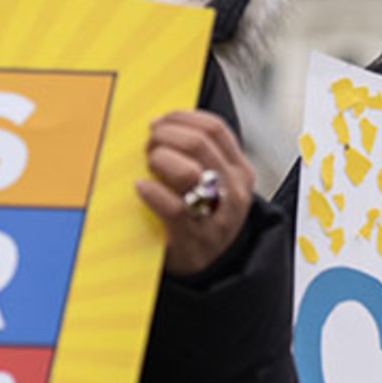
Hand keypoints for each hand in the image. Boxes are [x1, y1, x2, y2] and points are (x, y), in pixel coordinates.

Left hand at [136, 108, 255, 275]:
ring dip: (161, 159)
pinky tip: (141, 187)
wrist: (209, 265)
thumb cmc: (204, 217)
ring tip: (150, 164)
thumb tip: (163, 124)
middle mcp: (233, 191)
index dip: (182, 118)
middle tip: (149, 143)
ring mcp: (216, 216)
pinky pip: (172, 207)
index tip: (161, 121)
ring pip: (189, 172)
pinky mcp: (194, 238)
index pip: (215, 129)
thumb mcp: (216, 183)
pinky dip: (152, 192)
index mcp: (240, 172)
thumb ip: (199, 156)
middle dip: (166, 136)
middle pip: (199, 144)